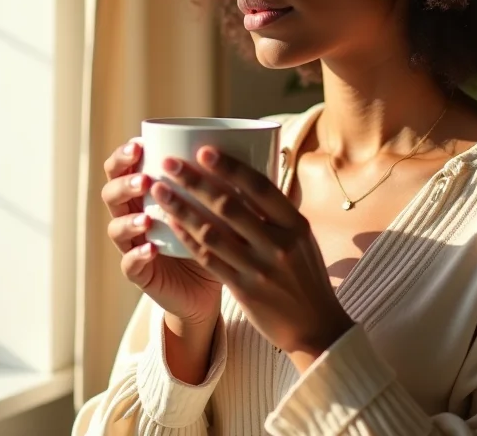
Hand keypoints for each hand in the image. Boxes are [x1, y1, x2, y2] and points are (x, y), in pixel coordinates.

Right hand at [102, 141, 222, 324]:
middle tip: (145, 180)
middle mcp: (134, 214)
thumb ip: (218, 177)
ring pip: (116, 228)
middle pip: (111, 193)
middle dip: (123, 183)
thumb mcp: (215, 203)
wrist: (209, 285)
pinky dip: (139, 255)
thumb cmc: (213, 234)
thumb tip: (249, 142)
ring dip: (129, 220)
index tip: (139, 144)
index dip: (124, 155)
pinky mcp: (140, 273)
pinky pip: (130, 264)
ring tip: (147, 218)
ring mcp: (133, 245)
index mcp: (147, 192)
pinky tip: (152, 249)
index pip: (122, 167)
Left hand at [150, 148, 353, 367]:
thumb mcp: (302, 237)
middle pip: (229, 205)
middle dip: (195, 181)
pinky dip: (188, 239)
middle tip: (169, 164)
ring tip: (160, 190)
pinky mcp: (243, 289)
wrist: (316, 326)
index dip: (229, 166)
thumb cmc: (306, 274)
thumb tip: (248, 177)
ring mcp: (259, 268)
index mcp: (295, 224)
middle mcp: (278, 243)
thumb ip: (277, 211)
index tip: (203, 150)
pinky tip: (171, 223)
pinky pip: (209, 259)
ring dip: (181, 208)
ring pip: (211, 232)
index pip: (259, 187)